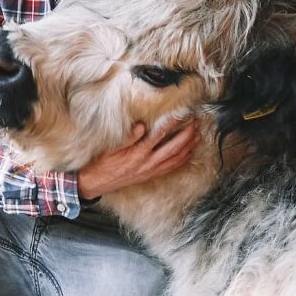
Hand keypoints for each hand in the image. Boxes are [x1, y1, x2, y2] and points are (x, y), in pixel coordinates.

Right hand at [78, 118, 200, 198]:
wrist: (97, 182)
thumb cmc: (103, 162)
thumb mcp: (111, 147)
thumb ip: (127, 137)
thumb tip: (142, 126)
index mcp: (138, 153)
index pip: (159, 135)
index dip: (172, 123)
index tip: (181, 114)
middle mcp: (147, 163)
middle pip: (174, 147)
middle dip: (187, 135)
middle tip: (196, 123)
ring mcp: (150, 170)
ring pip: (175, 159)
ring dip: (189, 147)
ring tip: (198, 136)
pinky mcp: (150, 175)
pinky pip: (171, 168)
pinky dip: (182, 160)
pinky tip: (188, 153)